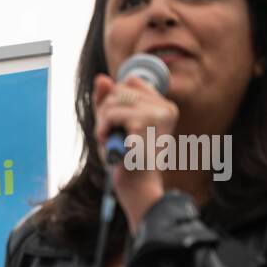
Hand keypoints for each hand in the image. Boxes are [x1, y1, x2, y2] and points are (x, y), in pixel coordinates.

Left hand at [92, 73, 175, 230]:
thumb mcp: (115, 126)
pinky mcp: (145, 122)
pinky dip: (103, 129)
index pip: (131, 81)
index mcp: (165, 107)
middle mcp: (165, 107)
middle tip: (110, 135)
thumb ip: (108, 102)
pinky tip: (109, 143)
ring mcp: (158, 114)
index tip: (115, 123)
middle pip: (119, 89)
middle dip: (105, 112)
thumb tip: (101, 78)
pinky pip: (111, 114)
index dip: (114, 99)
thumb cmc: (127, 160)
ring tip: (110, 140)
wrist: (138, 187)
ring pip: (113, 100)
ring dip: (102, 122)